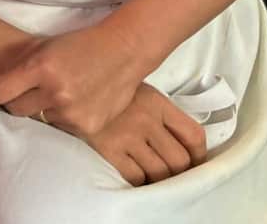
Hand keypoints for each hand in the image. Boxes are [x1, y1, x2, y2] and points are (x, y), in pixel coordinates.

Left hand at [0, 22, 147, 136]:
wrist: (123, 52)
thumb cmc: (79, 45)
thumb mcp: (45, 48)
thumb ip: (21, 66)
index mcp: (39, 67)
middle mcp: (54, 91)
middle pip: (16, 110)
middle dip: (17, 102)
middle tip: (29, 91)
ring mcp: (71, 111)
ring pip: (39, 120)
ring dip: (43, 109)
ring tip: (62, 91)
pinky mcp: (86, 126)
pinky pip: (62, 128)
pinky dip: (64, 117)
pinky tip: (77, 101)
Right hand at [83, 84, 207, 186]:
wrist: (67, 86)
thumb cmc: (101, 88)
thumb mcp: (134, 89)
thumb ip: (157, 110)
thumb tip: (178, 138)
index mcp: (156, 101)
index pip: (193, 134)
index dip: (199, 155)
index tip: (195, 161)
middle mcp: (145, 119)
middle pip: (179, 160)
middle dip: (179, 172)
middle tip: (173, 173)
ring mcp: (127, 136)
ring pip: (159, 173)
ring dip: (158, 179)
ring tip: (153, 176)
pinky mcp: (108, 149)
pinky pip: (135, 176)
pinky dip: (139, 181)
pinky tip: (135, 174)